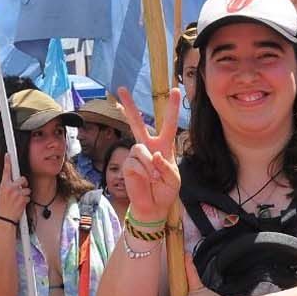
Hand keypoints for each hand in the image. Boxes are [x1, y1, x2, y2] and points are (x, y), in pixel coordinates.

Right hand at [0, 158, 28, 222]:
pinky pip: (28, 196)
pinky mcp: (23, 199)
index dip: (7, 162)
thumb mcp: (1, 194)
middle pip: (22, 179)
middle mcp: (10, 188)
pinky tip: (20, 204)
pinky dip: (26, 200)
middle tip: (20, 189)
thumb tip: (11, 181)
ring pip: (27, 189)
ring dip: (25, 194)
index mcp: (4, 186)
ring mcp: (17, 193)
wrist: (5, 218)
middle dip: (24, 183)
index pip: (6, 171)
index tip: (8, 155)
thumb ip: (7, 186)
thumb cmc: (3, 207)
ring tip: (18, 200)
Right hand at [117, 87, 181, 222]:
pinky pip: (135, 162)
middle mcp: (148, 146)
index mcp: (164, 146)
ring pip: (140, 149)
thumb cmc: (166, 190)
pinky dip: (144, 172)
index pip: (168, 123)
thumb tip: (154, 155)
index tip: (175, 90)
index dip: (171, 107)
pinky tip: (147, 179)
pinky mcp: (128, 164)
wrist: (154, 206)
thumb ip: (166, 166)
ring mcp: (136, 155)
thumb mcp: (174, 179)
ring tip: (154, 177)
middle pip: (137, 123)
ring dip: (149, 165)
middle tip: (121, 88)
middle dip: (130, 107)